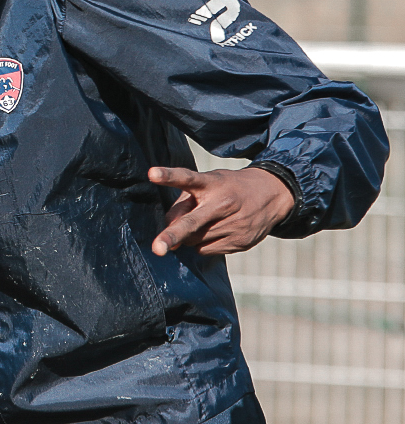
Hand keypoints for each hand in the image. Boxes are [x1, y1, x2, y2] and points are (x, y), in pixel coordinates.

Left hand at [148, 165, 295, 256]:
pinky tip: (215, 230)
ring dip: (189, 235)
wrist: (272, 194)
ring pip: (194, 240)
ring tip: (204, 220)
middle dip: (173, 236)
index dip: (169, 176)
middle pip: (192, 222)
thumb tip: (169, 229)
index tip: (152, 173)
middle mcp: (222, 204)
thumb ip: (184, 203)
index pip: (187, 178)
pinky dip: (202, 243)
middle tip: (157, 249)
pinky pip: (206, 249)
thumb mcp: (207, 183)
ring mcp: (234, 225)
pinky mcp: (241, 242)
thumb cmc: (227, 188)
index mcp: (211, 183)